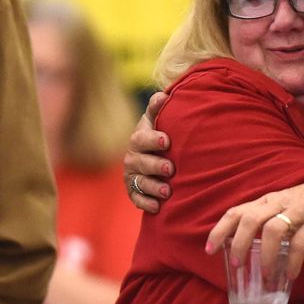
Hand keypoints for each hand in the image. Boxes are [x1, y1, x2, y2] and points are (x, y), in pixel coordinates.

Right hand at [123, 91, 172, 213]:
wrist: (152, 156)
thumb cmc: (158, 134)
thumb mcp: (156, 120)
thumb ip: (158, 108)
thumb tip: (163, 95)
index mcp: (139, 139)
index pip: (142, 138)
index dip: (152, 139)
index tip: (166, 141)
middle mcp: (132, 158)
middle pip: (141, 162)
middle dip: (155, 165)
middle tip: (171, 168)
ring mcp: (132, 176)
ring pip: (139, 183)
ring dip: (153, 187)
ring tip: (167, 191)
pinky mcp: (134, 192)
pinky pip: (137, 199)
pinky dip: (146, 203)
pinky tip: (158, 207)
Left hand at [205, 168, 303, 279]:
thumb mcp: (288, 206)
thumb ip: (272, 220)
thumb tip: (253, 246)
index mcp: (270, 200)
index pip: (237, 211)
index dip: (220, 230)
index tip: (209, 249)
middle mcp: (280, 202)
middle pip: (249, 218)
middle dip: (237, 243)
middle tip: (235, 266)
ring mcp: (299, 210)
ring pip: (272, 230)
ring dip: (266, 256)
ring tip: (265, 277)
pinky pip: (300, 243)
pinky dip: (293, 261)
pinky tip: (291, 275)